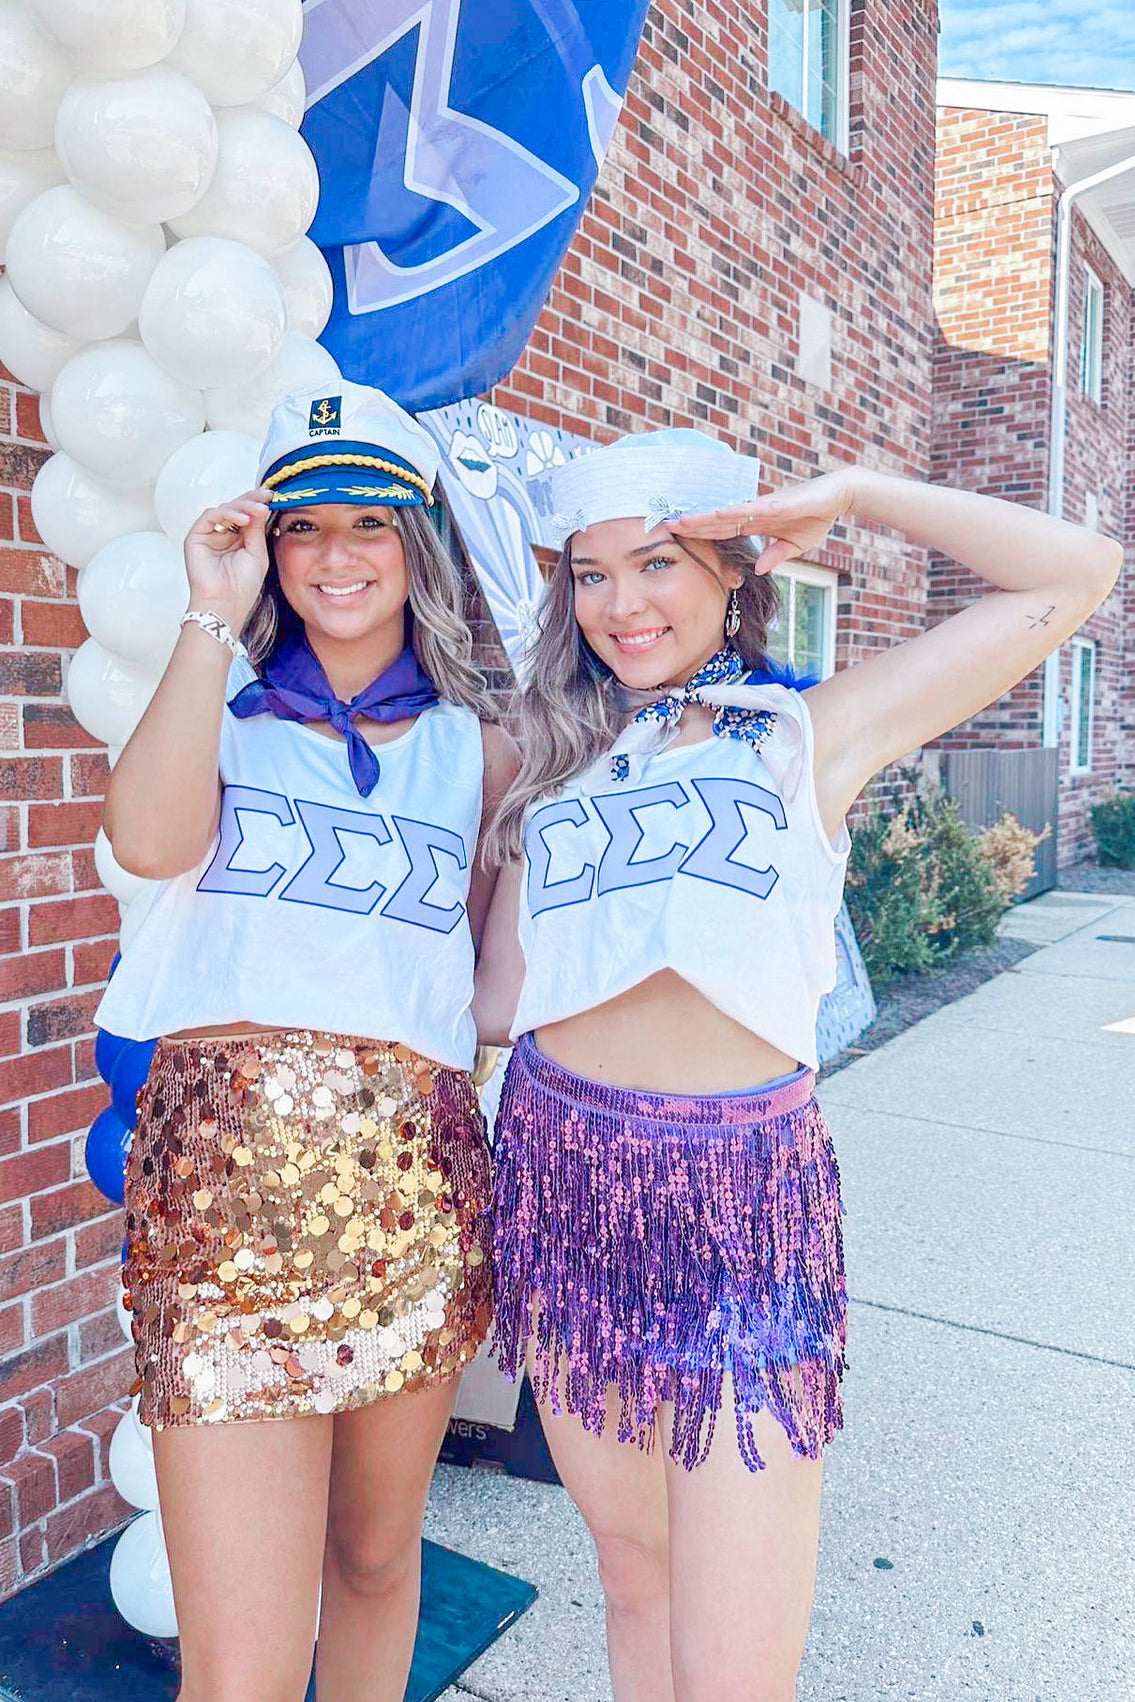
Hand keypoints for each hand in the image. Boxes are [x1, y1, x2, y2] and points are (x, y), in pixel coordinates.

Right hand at [183, 487, 273, 628]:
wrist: (227, 603)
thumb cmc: (242, 586)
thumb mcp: (257, 553)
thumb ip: (257, 529)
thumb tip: (260, 506)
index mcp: (239, 539)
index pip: (247, 514)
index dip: (258, 503)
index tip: (272, 496)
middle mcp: (223, 534)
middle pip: (236, 507)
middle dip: (252, 499)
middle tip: (266, 496)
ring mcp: (209, 534)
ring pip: (225, 508)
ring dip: (243, 506)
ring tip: (258, 511)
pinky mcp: (196, 536)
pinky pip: (211, 515)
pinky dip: (227, 513)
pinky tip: (243, 519)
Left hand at [671, 468, 858, 573]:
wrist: (838, 496)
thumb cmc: (816, 516)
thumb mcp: (794, 545)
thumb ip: (775, 555)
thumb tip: (758, 569)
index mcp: (757, 523)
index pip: (722, 530)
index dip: (701, 533)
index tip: (679, 536)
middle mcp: (754, 512)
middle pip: (717, 521)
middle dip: (692, 524)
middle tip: (665, 526)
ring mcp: (764, 507)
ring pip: (727, 513)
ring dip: (704, 517)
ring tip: (681, 520)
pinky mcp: (778, 504)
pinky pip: (752, 509)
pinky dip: (734, 512)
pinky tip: (717, 514)